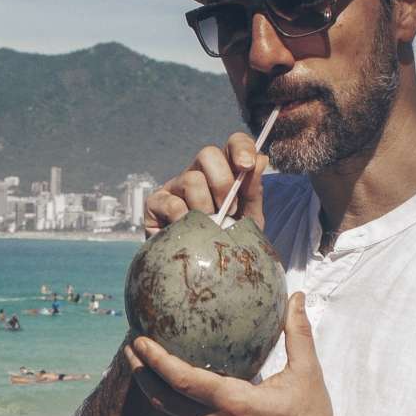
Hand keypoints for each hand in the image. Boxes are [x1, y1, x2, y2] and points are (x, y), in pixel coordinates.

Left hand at [126, 292, 336, 415]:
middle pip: (164, 397)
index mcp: (233, 402)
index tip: (140, 341)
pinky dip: (172, 400)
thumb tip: (297, 297)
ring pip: (172, 411)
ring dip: (154, 387)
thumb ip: (298, 333)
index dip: (156, 360)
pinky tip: (172, 386)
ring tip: (143, 364)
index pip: (182, 379)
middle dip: (142, 372)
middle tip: (130, 348)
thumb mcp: (307, 374)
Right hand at [144, 132, 266, 238]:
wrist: (204, 270)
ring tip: (209, 226)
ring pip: (191, 178)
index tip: (247, 165)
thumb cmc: (226, 242)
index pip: (232, 144)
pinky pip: (172, 203)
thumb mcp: (249, 219)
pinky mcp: (154, 204)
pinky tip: (188, 232)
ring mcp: (174, 187)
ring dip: (206, 206)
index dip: (240, 148)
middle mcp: (197, 173)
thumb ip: (254, 192)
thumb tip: (260, 160)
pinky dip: (184, 219)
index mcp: (223, 172)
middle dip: (223, 182)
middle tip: (230, 210)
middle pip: (208, 154)